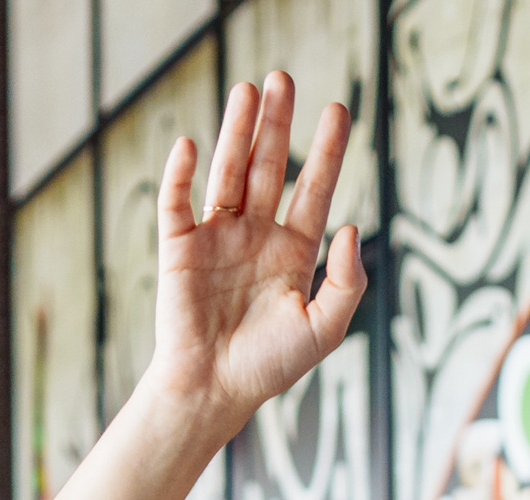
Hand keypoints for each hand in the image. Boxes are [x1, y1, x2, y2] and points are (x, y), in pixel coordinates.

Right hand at [145, 71, 364, 437]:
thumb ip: (347, 282)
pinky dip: (182, 174)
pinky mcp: (178, 249)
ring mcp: (216, 238)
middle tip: (283, 78)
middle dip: (276, 123)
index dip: (326, 150)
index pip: (313, 189)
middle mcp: (255, 235)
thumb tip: (351, 227)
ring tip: (247, 90)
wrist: (214, 392)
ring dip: (236, 132)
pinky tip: (192, 145)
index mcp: (293, 251)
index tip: (339, 110)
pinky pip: (178, 203)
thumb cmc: (270, 366)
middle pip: (268, 166)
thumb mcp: (325, 329)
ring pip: (227, 172)